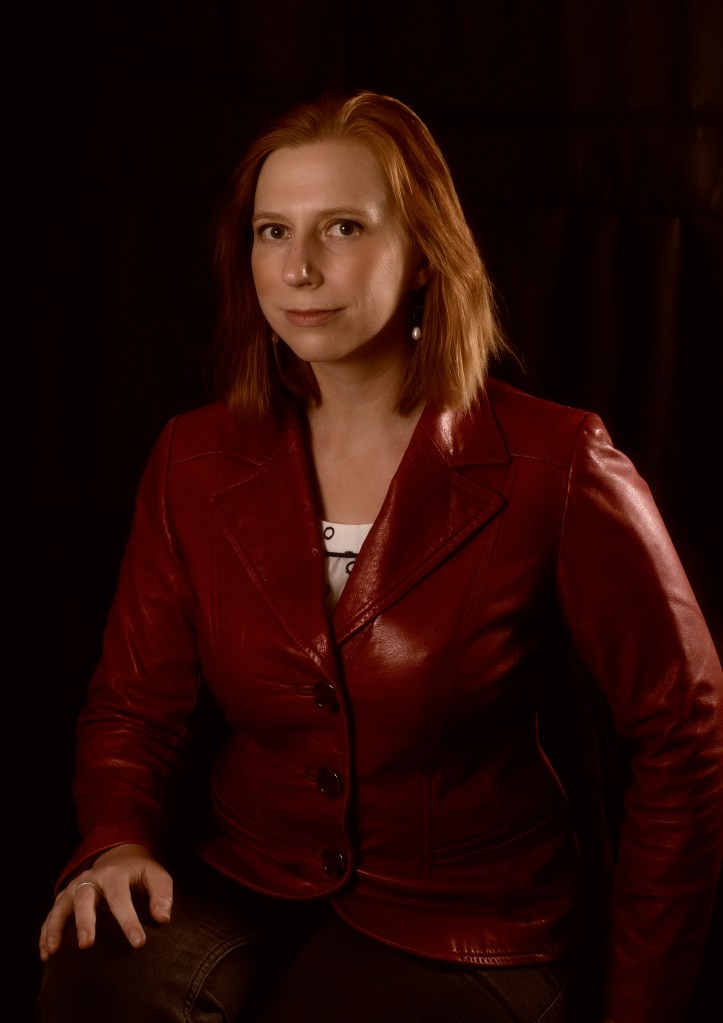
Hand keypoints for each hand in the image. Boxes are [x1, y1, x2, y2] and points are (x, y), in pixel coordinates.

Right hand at [38, 843, 172, 959]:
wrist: (119, 855)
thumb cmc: (140, 872)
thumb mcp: (156, 875)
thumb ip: (162, 894)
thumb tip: (163, 919)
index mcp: (115, 874)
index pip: (121, 899)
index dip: (129, 921)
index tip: (138, 943)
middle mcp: (91, 879)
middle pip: (84, 900)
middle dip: (84, 922)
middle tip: (86, 945)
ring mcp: (74, 888)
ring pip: (61, 906)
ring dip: (55, 928)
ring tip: (53, 951)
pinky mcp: (64, 898)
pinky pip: (51, 915)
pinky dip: (45, 933)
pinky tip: (46, 954)